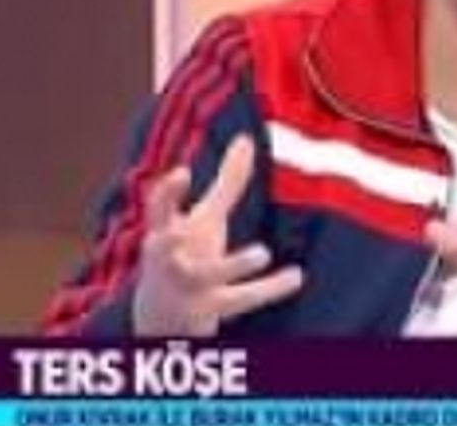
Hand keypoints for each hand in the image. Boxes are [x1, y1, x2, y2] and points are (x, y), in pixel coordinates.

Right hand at [133, 135, 303, 335]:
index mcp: (165, 232)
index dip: (167, 193)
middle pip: (168, 247)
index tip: (182, 173)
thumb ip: (227, 182)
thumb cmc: (188, 252)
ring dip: (235, 263)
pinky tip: (297, 275)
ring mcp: (189, 287)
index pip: (158, 210)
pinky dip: (270, 288)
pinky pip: (242, 297)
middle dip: (170, 238)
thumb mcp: (205, 218)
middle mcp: (171, 259)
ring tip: (262, 252)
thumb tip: (247, 138)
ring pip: (210, 275)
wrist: (163, 318)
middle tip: (178, 230)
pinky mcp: (209, 310)